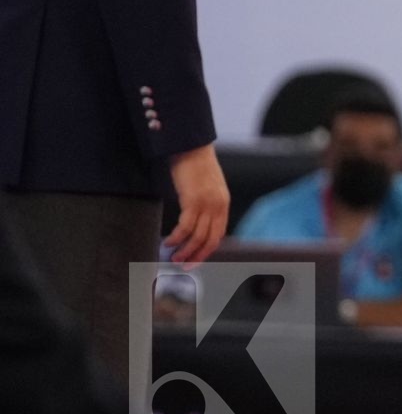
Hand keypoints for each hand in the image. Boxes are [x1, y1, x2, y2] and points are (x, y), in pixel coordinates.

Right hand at [166, 143, 229, 264]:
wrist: (191, 147)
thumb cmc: (194, 166)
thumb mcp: (206, 187)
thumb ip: (205, 204)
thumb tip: (195, 221)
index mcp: (223, 204)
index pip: (218, 234)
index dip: (206, 250)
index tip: (194, 261)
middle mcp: (218, 206)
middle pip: (210, 239)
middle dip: (196, 256)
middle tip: (183, 266)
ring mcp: (207, 203)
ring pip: (197, 236)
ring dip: (185, 250)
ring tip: (172, 257)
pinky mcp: (194, 200)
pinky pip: (186, 226)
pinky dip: (177, 237)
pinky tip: (168, 242)